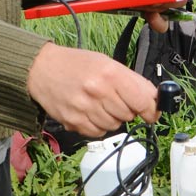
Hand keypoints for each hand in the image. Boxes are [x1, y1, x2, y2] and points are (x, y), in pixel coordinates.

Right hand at [27, 42, 160, 136]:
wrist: (41, 69)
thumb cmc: (78, 64)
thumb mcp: (108, 63)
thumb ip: (132, 81)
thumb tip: (155, 100)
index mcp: (111, 74)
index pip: (142, 101)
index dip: (151, 110)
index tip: (152, 112)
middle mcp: (98, 92)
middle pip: (129, 115)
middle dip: (128, 109)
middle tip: (116, 99)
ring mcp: (84, 109)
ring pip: (114, 125)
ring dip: (112, 118)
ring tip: (100, 103)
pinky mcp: (72, 122)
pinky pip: (97, 132)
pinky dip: (98, 126)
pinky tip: (90, 112)